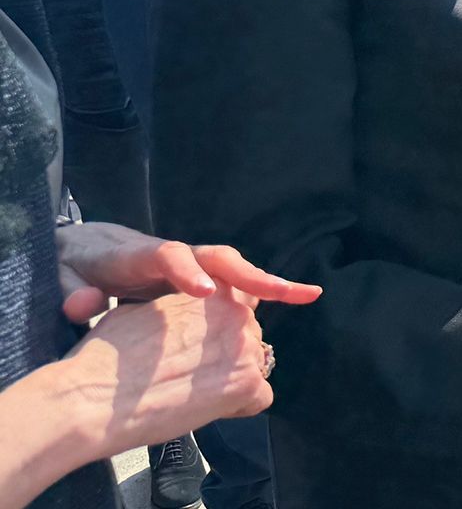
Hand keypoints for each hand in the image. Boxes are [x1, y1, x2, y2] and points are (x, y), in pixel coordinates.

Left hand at [55, 222, 321, 323]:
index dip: (186, 271)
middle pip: (217, 258)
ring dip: (267, 283)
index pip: (169, 256)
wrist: (81, 249)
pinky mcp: (195, 283)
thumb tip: (86, 304)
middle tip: (283, 291)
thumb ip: (71, 292)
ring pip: (232, 271)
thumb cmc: (71, 266)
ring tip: (306, 295)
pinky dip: (261, 293)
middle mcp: (173, 256)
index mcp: (139, 255)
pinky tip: (292, 302)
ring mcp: (188, 267)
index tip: (202, 291)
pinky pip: (230, 287)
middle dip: (251, 274)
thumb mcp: (61, 277)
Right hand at [56, 287, 272, 458]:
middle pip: (248, 337)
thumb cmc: (107, 357)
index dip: (222, 326)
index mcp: (212, 292)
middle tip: (189, 375)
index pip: (243, 301)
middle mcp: (236, 313)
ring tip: (190, 393)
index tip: (205, 344)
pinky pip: (260, 397)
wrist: (95, 397)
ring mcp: (246, 347)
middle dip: (226, 356)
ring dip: (230, 380)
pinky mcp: (247, 383)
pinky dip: (239, 407)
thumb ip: (180, 310)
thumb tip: (185, 317)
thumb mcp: (146, 311)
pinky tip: (205, 408)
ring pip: (254, 366)